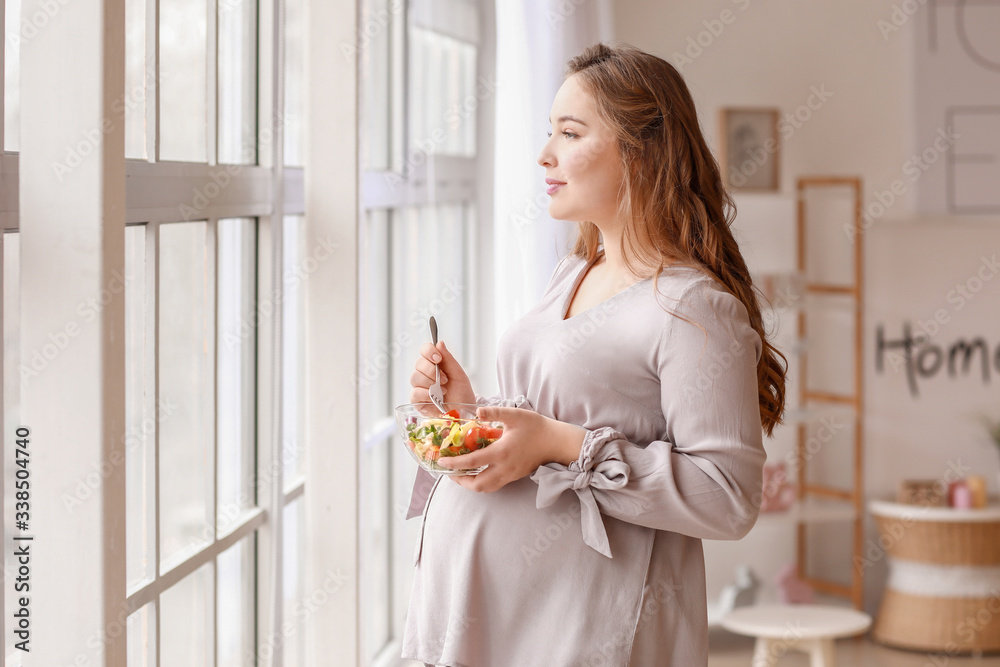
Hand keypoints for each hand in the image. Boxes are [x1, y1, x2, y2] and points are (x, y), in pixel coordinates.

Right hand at [409, 340, 475, 405]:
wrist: (464, 412)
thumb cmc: (462, 393)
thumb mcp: (458, 374)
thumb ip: (448, 359)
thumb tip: (439, 342)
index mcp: (435, 364)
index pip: (424, 350)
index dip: (428, 351)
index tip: (438, 358)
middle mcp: (425, 373)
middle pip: (418, 363)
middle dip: (432, 371)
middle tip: (445, 379)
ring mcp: (420, 387)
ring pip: (415, 377)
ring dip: (430, 383)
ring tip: (443, 391)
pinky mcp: (417, 401)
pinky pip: (414, 393)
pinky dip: (425, 394)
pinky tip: (436, 398)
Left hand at [439, 406, 585, 492]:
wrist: (557, 442)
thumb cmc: (536, 427)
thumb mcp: (514, 415)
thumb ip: (494, 412)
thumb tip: (477, 411)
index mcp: (502, 453)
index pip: (472, 462)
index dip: (454, 463)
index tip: (441, 462)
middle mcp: (505, 468)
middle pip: (477, 485)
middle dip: (460, 480)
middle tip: (449, 471)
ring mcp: (511, 475)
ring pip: (486, 488)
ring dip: (471, 484)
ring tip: (461, 474)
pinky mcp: (515, 476)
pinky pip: (495, 485)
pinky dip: (482, 481)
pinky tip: (478, 470)